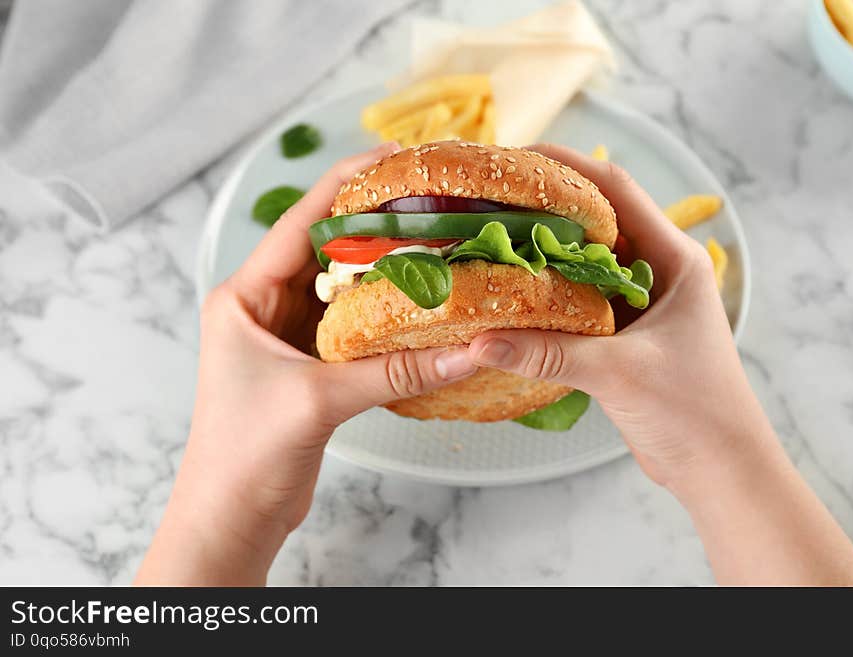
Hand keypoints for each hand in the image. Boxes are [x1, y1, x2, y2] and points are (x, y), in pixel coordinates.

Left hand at [135, 143, 475, 584]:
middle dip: (376, 223)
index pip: (301, 222)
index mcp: (245, 296)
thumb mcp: (319, 402)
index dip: (348, 185)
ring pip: (346, 287)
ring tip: (438, 241)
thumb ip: (396, 373)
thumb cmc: (244, 456)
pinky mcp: (313, 364)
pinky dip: (389, 315)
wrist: (232, 516)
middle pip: (327, 247)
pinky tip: (425, 304)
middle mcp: (265, 306)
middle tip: (431, 199)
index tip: (396, 160)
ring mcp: (290, 335)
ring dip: (387, 269)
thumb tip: (468, 351)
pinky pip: (356, 325)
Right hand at [467, 145, 852, 584]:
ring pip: (580, 264)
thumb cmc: (695, 411)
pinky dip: (544, 298)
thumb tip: (480, 341)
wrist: (718, 468)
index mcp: (672, 260)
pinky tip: (507, 298)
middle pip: (593, 221)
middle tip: (488, 199)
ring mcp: (636, 304)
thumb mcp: (621, 373)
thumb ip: (550, 353)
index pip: (615, 190)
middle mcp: (654, 272)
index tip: (517, 156)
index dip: (567, 165)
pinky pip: (575, 303)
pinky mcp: (620, 336)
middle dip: (543, 207)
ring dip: (540, 255)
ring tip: (487, 242)